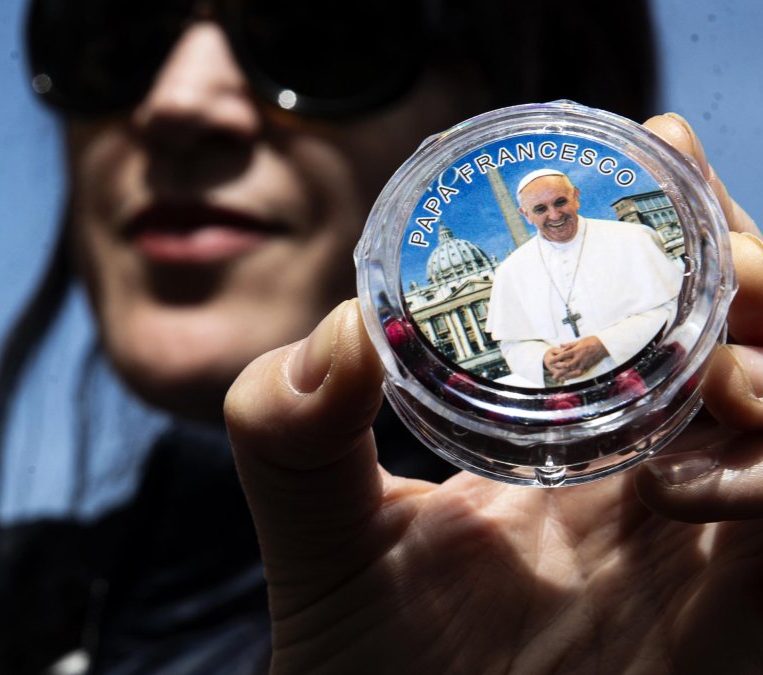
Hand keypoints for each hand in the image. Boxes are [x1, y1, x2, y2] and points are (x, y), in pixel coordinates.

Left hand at [225, 113, 762, 673]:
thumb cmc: (365, 667)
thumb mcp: (317, 533)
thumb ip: (291, 431)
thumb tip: (336, 326)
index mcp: (578, 455)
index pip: (661, 321)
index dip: (677, 231)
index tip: (654, 146)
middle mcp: (659, 496)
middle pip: (756, 346)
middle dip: (745, 259)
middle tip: (696, 196)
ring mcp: (708, 562)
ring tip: (728, 289)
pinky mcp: (733, 627)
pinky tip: (722, 426)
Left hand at [547, 336, 608, 381]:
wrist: (604, 346)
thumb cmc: (592, 341)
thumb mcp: (579, 340)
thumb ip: (569, 345)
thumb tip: (560, 345)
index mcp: (576, 350)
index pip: (563, 355)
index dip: (556, 359)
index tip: (550, 362)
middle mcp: (579, 358)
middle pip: (567, 366)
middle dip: (559, 371)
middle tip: (552, 375)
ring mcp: (584, 363)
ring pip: (573, 372)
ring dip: (565, 376)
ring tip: (559, 379)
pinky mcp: (588, 367)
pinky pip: (579, 373)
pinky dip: (573, 377)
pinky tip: (569, 379)